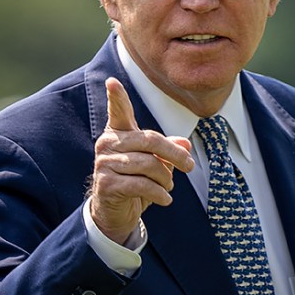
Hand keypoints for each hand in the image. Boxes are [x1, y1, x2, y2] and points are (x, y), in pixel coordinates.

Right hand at [89, 77, 194, 243]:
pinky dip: (159, 193)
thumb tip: (186, 144)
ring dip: (166, 178)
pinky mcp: (106, 184)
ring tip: (168, 186)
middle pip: (150, 140)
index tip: (112, 81)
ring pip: (148, 164)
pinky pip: (141, 184)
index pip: (118, 112)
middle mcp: (107, 144)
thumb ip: (168, 151)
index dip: (116, 97)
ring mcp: (104, 164)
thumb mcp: (154, 164)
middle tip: (189, 166)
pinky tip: (165, 199)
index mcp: (118, 134)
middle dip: (174, 154)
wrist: (115, 214)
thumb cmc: (134, 182)